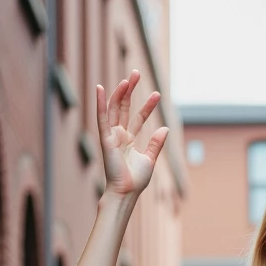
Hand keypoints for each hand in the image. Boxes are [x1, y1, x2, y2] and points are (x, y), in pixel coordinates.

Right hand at [96, 71, 168, 198]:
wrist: (126, 192)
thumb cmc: (136, 181)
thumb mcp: (150, 160)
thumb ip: (156, 144)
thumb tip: (165, 128)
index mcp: (128, 140)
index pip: (138, 118)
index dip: (147, 106)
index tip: (157, 94)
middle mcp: (118, 135)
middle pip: (124, 107)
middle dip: (130, 90)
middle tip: (137, 73)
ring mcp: (111, 136)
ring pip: (114, 109)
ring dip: (120, 92)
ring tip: (129, 78)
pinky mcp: (105, 139)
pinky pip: (101, 118)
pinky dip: (100, 103)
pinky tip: (100, 88)